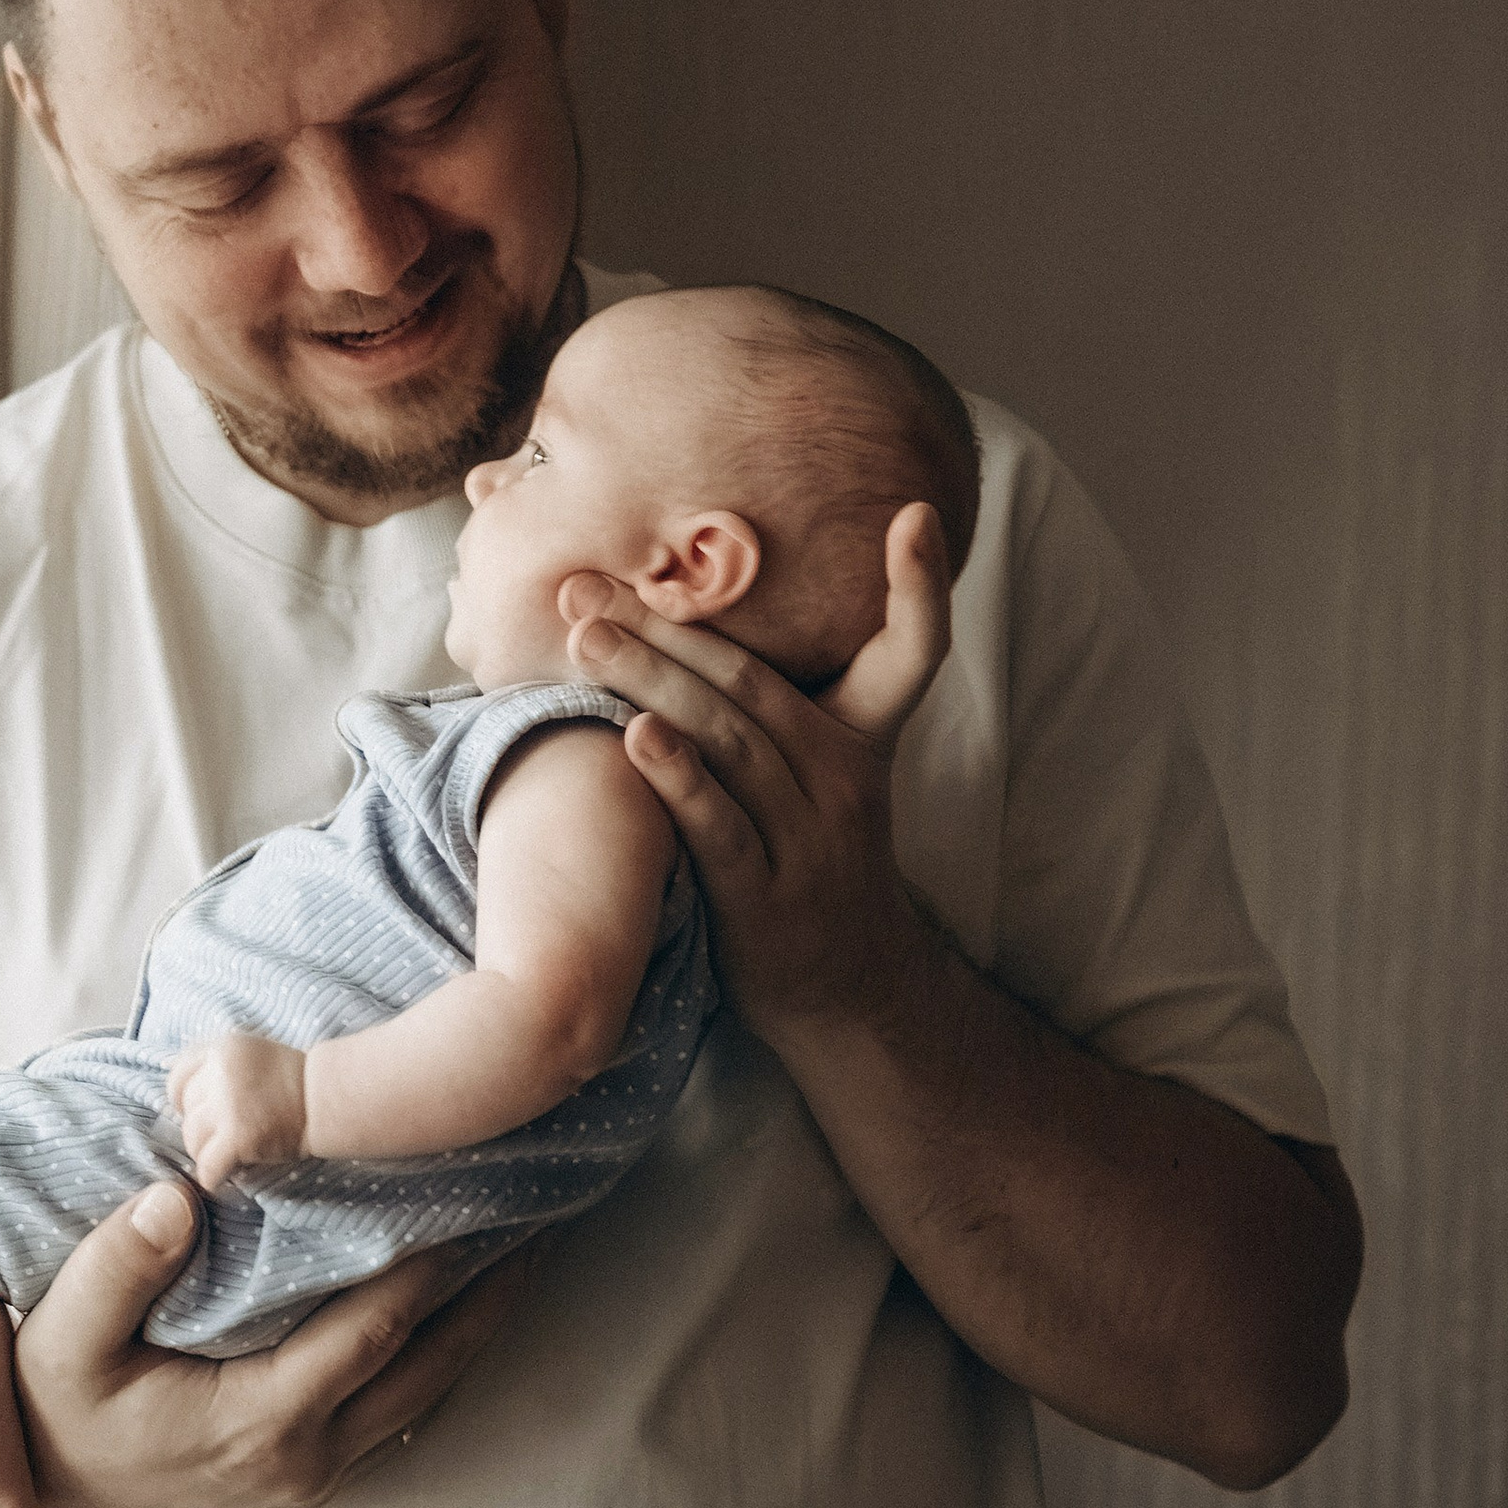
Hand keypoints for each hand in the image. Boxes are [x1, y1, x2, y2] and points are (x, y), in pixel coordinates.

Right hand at [12, 1182, 532, 1507]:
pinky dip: (438, 1350)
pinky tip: (460, 1302)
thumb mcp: (58, 1344)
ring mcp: (313, 1472)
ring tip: (526, 1245)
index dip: (434, 1259)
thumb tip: (178, 1195)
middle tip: (544, 1209)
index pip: (376, 1327)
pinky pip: (398, 1405)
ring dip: (479, 1321)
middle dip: (492, 1287)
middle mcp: (306, 1456)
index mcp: (260, 1421)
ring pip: (426, 1388)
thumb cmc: (46, 1421)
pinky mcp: (307, 1471)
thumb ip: (114, 1270)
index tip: (476, 1187)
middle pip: (431, 1361)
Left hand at [166, 1030, 308, 1186]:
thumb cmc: (295, 1081)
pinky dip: (212, 1176)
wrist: (327, 1099)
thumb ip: (219, 1068)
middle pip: (186, 1111)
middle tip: (224, 1135)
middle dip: (201, 1127)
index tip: (197, 1110)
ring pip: (192, 1139)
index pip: (177, 1076)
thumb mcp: (252, 1055)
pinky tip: (224, 1176)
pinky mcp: (237, 1137)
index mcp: (222, 1049)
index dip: (182, 1098)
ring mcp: (227, 1105)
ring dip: (207, 1152)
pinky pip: (207, 1166)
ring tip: (229, 1154)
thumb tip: (183, 1099)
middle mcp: (220, 1073)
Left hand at [558, 502, 952, 1043]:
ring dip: (651, 680)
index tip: (915, 512)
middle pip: (754, 683)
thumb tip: (684, 621)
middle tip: (585, 579)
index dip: (922, 586)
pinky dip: (680, 778)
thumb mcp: (822, 780)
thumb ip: (770, 706)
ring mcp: (811, 841)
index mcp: (863, 740)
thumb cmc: (809, 864)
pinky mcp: (769, 900)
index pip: (915, 652)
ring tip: (585, 633)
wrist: (848, 995)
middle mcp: (844, 780)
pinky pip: (721, 827)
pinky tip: (635, 735)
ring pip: (731, 742)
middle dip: (667, 624)